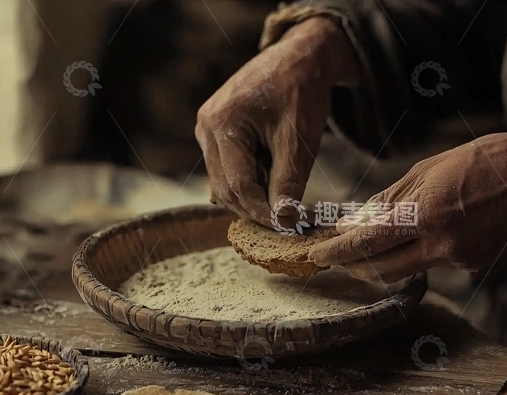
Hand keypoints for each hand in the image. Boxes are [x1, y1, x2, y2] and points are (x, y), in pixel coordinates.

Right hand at [195, 18, 357, 224]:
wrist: (300, 58)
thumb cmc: (300, 92)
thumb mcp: (298, 141)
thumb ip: (288, 183)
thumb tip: (283, 222)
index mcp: (221, 124)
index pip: (237, 186)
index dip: (262, 212)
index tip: (288, 225)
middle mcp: (206, 128)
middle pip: (225, 188)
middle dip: (257, 206)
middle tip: (289, 215)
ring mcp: (207, 130)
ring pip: (225, 182)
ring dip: (254, 193)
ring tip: (284, 184)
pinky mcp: (216, 133)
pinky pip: (228, 169)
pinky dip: (250, 179)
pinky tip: (272, 173)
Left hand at [308, 126, 506, 281]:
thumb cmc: (493, 157)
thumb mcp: (433, 166)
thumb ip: (392, 198)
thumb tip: (357, 220)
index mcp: (427, 214)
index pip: (366, 243)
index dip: (337, 251)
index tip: (317, 253)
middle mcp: (443, 246)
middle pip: (382, 270)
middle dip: (353, 265)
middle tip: (337, 255)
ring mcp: (462, 261)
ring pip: (410, 269)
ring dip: (388, 258)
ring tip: (381, 238)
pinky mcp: (478, 267)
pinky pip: (438, 265)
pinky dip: (423, 252)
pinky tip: (432, 230)